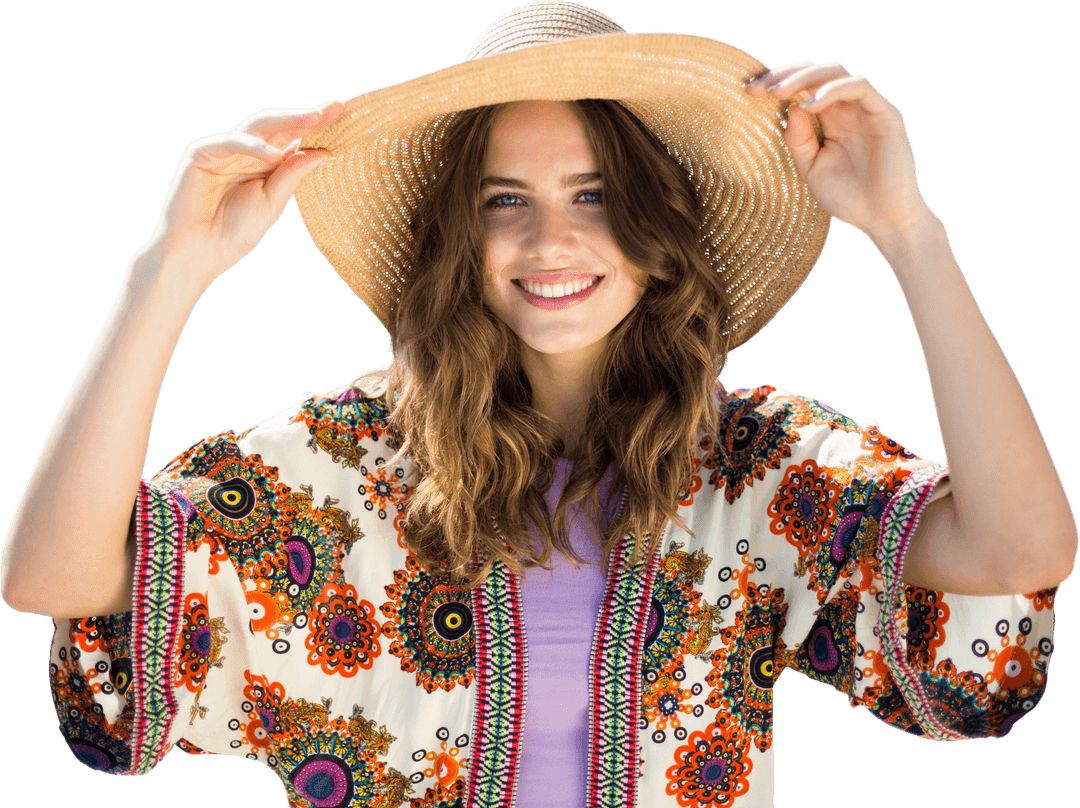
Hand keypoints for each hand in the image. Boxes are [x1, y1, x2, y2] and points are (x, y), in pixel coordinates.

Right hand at [143, 99, 345, 292]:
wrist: (198, 255)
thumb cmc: (233, 233)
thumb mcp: (273, 202)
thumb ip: (293, 175)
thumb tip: (326, 152)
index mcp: (264, 163)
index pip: (293, 138)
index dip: (316, 127)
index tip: (344, 113)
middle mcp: (245, 151)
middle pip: (279, 126)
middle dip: (307, 116)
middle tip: (335, 108)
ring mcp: (223, 149)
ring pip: (258, 125)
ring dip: (287, 120)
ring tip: (315, 119)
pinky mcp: (200, 152)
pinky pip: (230, 141)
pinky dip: (252, 146)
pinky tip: (273, 154)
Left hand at [746, 62, 933, 243]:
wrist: (883, 220)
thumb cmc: (848, 197)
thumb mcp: (811, 169)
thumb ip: (798, 141)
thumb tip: (790, 108)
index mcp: (830, 119)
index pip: (802, 88)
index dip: (775, 83)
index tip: (747, 90)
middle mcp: (848, 108)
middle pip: (816, 73)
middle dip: (784, 75)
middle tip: (758, 87)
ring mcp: (867, 109)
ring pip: (836, 72)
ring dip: (804, 78)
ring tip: (779, 92)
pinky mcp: (886, 114)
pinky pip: (861, 87)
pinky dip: (833, 90)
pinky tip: (811, 105)